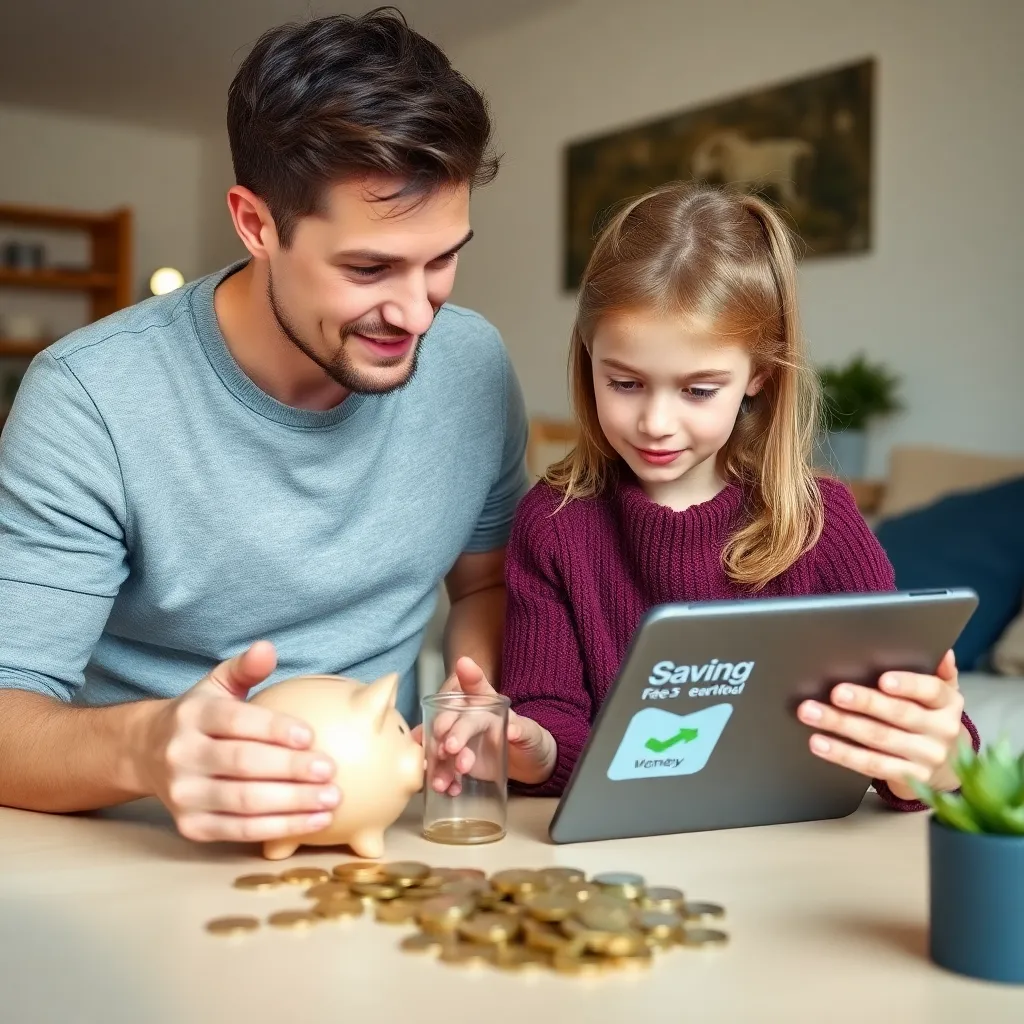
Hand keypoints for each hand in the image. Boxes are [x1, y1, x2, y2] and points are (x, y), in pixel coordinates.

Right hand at [137, 640, 339, 842]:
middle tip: (330, 770)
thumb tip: (267, 648)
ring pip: (243, 802)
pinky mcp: (191, 826)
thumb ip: (244, 668)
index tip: (310, 735)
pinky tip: (315, 821)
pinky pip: (240, 830)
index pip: (235, 721)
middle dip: (290, 769)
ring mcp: (184, 794)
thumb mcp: (216, 684)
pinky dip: (280, 828)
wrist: (145, 753)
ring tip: (330, 799)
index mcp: (192, 715)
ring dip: (292, 804)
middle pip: (241, 763)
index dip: (273, 728)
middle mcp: (182, 755)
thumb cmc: (200, 716)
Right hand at [412, 657, 556, 792]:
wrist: (528, 766)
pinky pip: (440, 767)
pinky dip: (439, 777)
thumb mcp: (532, 735)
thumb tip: (512, 728)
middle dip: (449, 731)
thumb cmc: (530, 742)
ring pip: (440, 744)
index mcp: (487, 705)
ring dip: (438, 761)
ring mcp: (459, 740)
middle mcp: (469, 718)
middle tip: (450, 748)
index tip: (464, 664)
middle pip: (454, 718)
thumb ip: (524, 730)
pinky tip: (446, 788)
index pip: (478, 687)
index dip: (470, 676)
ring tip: (442, 780)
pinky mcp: (454, 762)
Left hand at [797, 649, 964, 797]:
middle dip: (864, 702)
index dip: (908, 684)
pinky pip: (870, 764)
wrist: (946, 770)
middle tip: (835, 693)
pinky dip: (842, 753)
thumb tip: (942, 652)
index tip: (883, 680)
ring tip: (811, 712)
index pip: (931, 690)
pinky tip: (819, 743)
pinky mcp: (909, 778)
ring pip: (878, 738)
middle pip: (899, 714)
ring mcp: (926, 757)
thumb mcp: (941, 696)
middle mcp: (942, 731)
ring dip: (841, 724)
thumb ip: (940, 673)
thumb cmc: (932, 721)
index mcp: (948, 703)